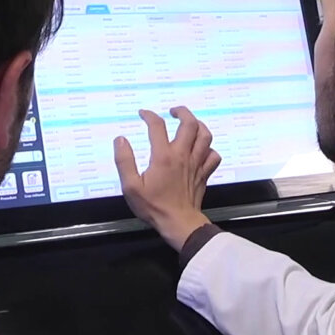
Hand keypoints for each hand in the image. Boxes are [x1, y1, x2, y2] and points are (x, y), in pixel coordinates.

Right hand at [113, 106, 222, 250]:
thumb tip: (120, 140)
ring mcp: (196, 164)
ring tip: (190, 123)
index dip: (149, 115)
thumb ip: (124, 161)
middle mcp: (183, 155)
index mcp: (164, 156)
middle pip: (189, 124)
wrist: (179, 223)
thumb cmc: (154, 206)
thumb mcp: (131, 186)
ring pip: (206, 136)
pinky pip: (213, 155)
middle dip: (182, 112)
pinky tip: (201, 149)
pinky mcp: (204, 174)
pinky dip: (209, 149)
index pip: (157, 126)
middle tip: (173, 111)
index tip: (143, 114)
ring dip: (199, 125)